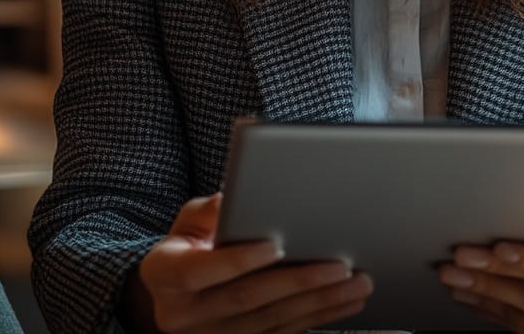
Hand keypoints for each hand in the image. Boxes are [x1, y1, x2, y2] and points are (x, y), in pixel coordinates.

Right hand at [132, 193, 372, 332]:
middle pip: (247, 300)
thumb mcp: (187, 222)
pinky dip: (318, 317)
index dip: (238, 260)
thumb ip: (206, 211)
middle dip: (298, 281)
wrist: (177, 294)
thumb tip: (233, 201)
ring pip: (272, 322)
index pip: (200, 272)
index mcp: (165, 278)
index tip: (276, 243)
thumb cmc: (189, 244)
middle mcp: (184, 317)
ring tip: (358, 282)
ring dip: (320, 303)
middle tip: (341, 265)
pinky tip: (345, 302)